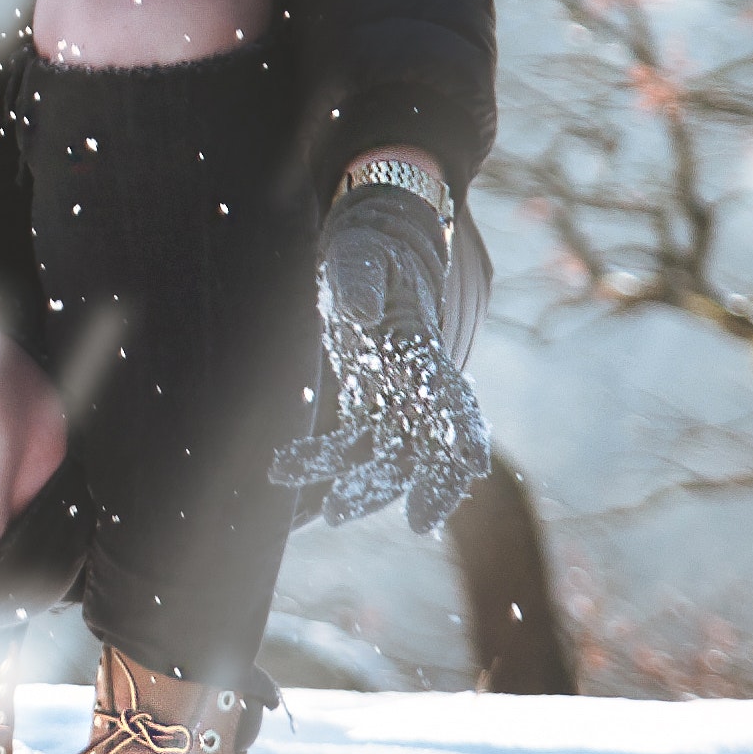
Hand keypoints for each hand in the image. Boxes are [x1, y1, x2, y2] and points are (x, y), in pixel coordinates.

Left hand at [272, 178, 491, 533]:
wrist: (371, 235)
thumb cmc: (370, 240)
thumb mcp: (361, 252)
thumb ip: (359, 279)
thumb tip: (356, 311)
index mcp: (424, 349)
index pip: (453, 402)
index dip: (462, 437)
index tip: (468, 473)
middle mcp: (416, 381)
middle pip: (422, 446)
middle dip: (405, 486)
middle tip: (382, 519)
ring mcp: (393, 392)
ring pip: (384, 454)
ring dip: (356, 484)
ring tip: (321, 514)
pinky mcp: (367, 395)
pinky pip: (349, 440)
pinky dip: (321, 461)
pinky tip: (284, 475)